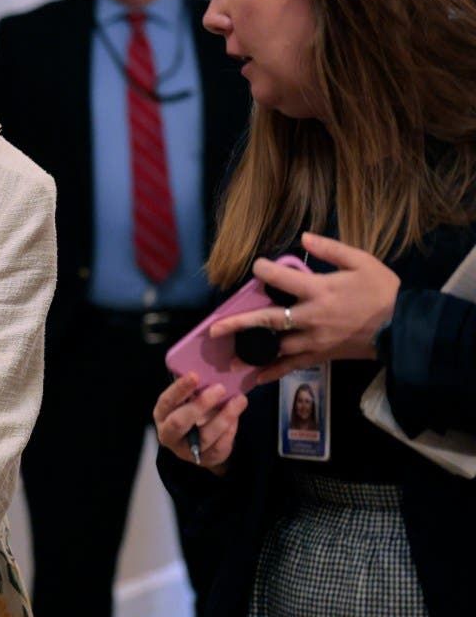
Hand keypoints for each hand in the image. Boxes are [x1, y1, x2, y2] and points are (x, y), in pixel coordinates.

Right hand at [154, 373, 247, 474]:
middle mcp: (169, 434)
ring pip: (205, 436)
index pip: (166, 401)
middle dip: (201, 404)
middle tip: (220, 388)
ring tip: (239, 400)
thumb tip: (206, 367)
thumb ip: (191, 389)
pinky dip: (230, 431)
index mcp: (161, 415)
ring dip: (224, 416)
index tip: (195, 375)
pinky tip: (236, 417)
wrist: (196, 444)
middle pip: (180, 422)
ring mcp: (186, 451)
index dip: (179, 389)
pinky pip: (220, 446)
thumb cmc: (190, 412)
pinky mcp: (205, 460)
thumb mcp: (185, 401)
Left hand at [207, 232, 400, 382]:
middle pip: (267, 320)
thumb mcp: (362, 261)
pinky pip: (292, 366)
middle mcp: (311, 317)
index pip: (281, 278)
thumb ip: (331, 249)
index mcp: (319, 290)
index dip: (264, 270)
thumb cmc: (382, 291)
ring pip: (276, 347)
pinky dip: (273, 372)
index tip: (257, 267)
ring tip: (228, 358)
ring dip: (252, 351)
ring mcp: (314, 340)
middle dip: (238, 323)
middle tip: (214, 329)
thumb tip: (303, 237)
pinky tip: (256, 379)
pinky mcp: (321, 355)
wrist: (402, 327)